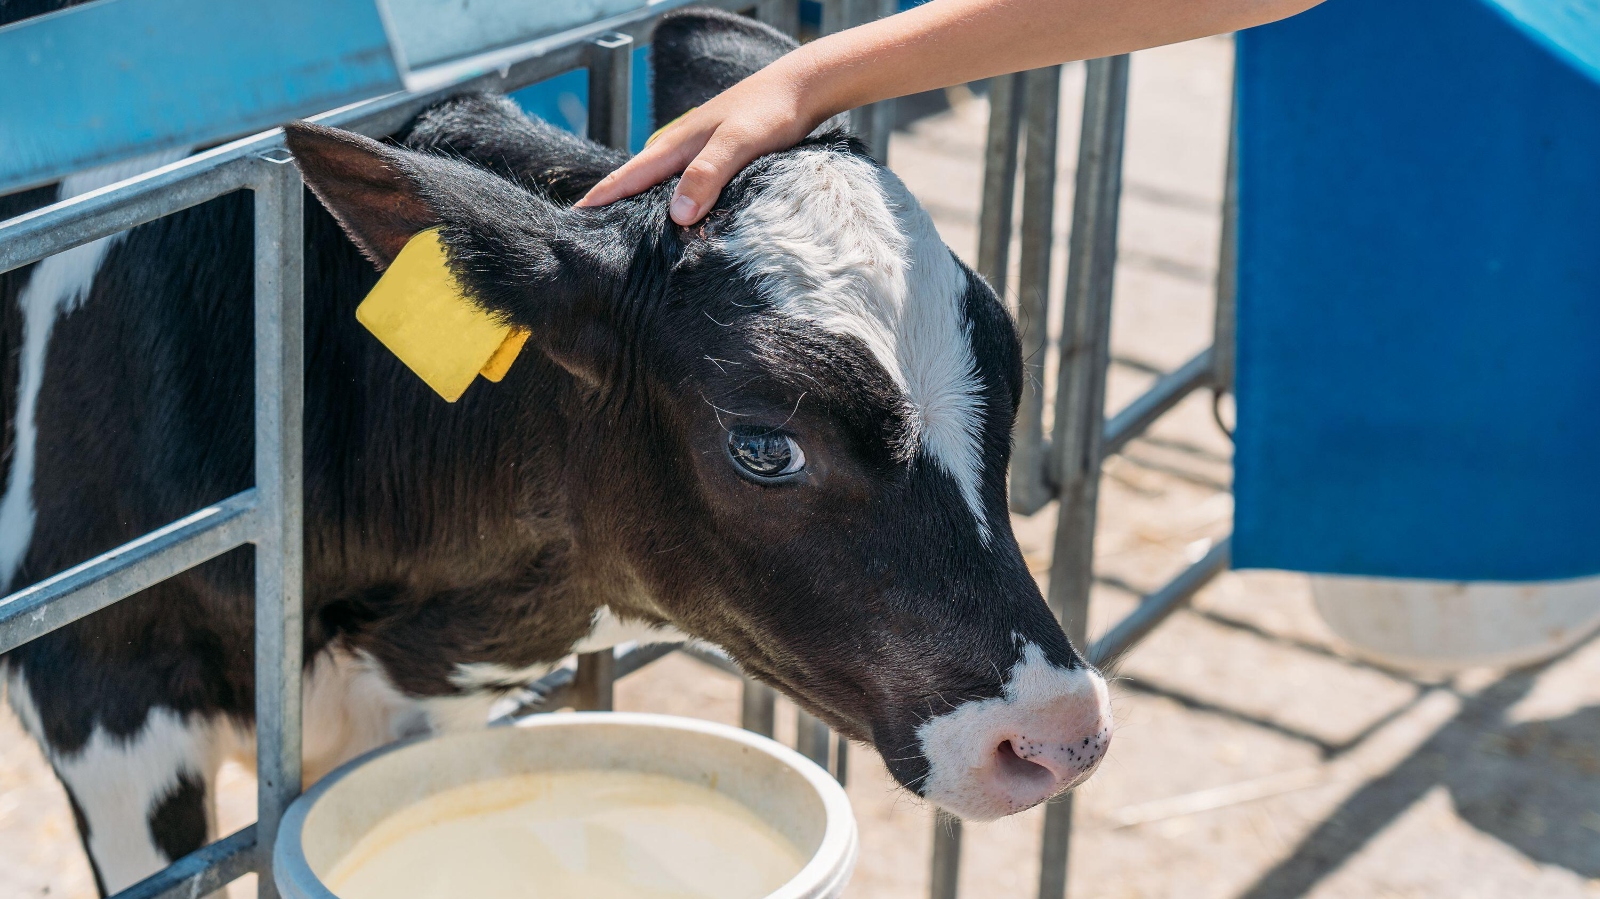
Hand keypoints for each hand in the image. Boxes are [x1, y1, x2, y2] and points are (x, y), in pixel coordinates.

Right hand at [576, 62, 830, 225]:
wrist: (802, 86)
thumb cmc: (771, 112)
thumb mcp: (739, 144)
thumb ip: (708, 175)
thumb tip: (677, 215)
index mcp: (678, 144)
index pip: (628, 176)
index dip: (602, 198)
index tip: (576, 218)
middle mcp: (681, 145)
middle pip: (636, 178)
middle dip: (612, 201)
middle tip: (590, 231)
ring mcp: (698, 147)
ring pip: (659, 178)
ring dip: (640, 199)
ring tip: (623, 226)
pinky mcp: (716, 152)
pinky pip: (682, 178)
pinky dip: (669, 194)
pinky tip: (675, 209)